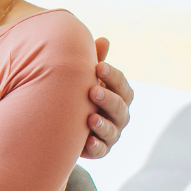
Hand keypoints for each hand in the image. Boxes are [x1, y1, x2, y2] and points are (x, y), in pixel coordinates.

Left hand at [84, 38, 132, 158]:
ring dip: (102, 124)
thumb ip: (95, 62)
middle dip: (108, 99)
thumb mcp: (86, 78)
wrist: (66, 124)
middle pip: (120, 108)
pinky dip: (96, 146)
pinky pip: (101, 150)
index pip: (123, 86)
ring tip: (90, 117)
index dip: (113, 77)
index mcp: (119, 96)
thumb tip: (103, 40)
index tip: (99, 67)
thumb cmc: (81, 95)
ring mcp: (111, 134)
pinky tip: (87, 140)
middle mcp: (119, 115)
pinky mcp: (100, 150)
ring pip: (113, 130)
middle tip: (92, 91)